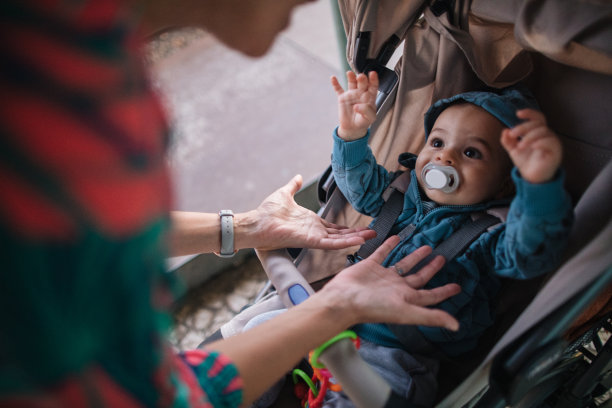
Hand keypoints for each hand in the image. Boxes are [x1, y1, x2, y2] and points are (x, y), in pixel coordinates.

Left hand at [247, 175, 375, 249]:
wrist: (255, 223)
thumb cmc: (266, 212)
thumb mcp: (284, 195)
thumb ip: (293, 186)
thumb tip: (296, 177)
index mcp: (310, 222)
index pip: (333, 228)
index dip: (347, 228)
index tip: (361, 227)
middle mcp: (314, 231)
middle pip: (341, 235)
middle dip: (357, 234)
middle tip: (373, 233)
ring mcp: (313, 237)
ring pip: (339, 239)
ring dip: (356, 238)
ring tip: (372, 236)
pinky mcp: (310, 241)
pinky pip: (330, 243)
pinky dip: (345, 242)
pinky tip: (358, 240)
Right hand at [321, 236, 460, 330]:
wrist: (344, 299)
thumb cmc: (373, 308)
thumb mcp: (407, 312)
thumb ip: (431, 317)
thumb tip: (456, 326)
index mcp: (406, 299)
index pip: (430, 295)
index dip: (444, 291)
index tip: (457, 287)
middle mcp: (396, 287)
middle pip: (418, 277)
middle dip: (431, 269)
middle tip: (442, 259)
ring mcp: (383, 276)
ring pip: (403, 264)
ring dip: (414, 256)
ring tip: (426, 247)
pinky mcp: (370, 266)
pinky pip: (383, 253)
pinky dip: (390, 245)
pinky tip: (397, 238)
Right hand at [331, 71, 378, 140]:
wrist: (353, 127)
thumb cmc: (363, 121)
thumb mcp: (370, 118)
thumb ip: (366, 111)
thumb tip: (356, 106)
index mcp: (370, 97)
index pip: (373, 87)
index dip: (373, 80)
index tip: (373, 74)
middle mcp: (361, 93)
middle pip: (362, 83)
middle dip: (362, 79)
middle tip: (360, 77)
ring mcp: (351, 94)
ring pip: (351, 83)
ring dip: (351, 77)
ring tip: (349, 73)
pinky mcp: (342, 98)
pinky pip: (338, 89)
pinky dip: (335, 84)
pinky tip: (333, 78)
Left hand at [501, 109, 562, 183]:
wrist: (531, 177)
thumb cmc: (525, 162)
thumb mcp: (513, 150)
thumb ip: (507, 141)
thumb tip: (505, 131)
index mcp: (538, 132)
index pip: (537, 118)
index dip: (530, 113)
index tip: (518, 113)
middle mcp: (547, 135)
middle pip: (538, 123)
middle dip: (523, 127)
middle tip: (512, 134)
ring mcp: (553, 142)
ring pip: (543, 131)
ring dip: (529, 137)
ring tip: (520, 146)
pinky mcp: (556, 151)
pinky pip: (551, 142)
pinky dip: (540, 142)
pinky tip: (532, 147)